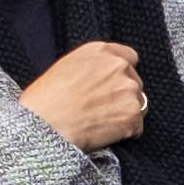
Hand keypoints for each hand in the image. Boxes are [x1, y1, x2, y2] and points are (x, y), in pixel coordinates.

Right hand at [20, 41, 148, 153]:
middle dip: (123, 95)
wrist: (45, 123)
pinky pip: (137, 126)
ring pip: (138, 103)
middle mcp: (119, 66)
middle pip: (134, 81)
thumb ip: (92, 66)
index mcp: (101, 51)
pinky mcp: (132, 115)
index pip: (129, 57)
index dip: (122, 73)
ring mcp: (128, 90)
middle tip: (102, 108)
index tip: (114, 85)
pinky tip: (105, 133)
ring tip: (102, 122)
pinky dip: (126, 132)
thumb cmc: (46, 98)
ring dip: (126, 113)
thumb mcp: (66, 66)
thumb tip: (102, 76)